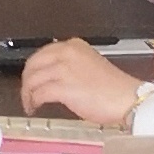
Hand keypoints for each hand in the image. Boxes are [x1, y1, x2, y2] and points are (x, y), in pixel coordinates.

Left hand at [15, 41, 148, 125]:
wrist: (127, 98)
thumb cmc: (113, 87)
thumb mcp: (88, 64)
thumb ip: (69, 64)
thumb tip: (50, 74)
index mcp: (73, 46)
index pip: (42, 53)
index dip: (33, 68)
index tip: (32, 78)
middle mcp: (67, 53)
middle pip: (32, 64)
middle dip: (26, 81)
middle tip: (27, 93)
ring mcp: (64, 69)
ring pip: (32, 80)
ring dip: (28, 94)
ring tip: (30, 103)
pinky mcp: (63, 87)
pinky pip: (39, 93)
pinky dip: (34, 101)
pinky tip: (36, 107)